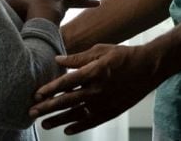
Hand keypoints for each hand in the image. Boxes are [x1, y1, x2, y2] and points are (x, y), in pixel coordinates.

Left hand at [29, 44, 161, 133]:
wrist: (149, 68)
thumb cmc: (123, 55)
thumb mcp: (100, 50)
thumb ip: (78, 57)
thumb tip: (57, 59)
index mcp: (94, 72)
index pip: (67, 82)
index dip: (50, 89)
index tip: (36, 94)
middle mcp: (97, 90)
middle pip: (67, 101)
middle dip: (48, 107)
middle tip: (31, 112)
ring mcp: (104, 103)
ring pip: (76, 114)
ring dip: (58, 120)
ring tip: (44, 124)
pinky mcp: (112, 111)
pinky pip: (91, 122)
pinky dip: (78, 126)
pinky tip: (67, 130)